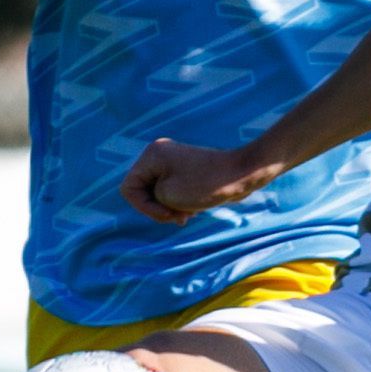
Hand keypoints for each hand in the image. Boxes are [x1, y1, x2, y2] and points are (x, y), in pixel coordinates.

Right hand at [121, 136, 274, 225]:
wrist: (241, 175)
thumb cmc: (205, 184)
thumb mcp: (168, 195)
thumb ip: (151, 198)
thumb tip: (156, 198)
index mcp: (151, 155)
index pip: (129, 188)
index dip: (143, 206)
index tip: (166, 213)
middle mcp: (159, 155)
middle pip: (143, 191)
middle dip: (158, 208)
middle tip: (178, 216)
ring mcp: (173, 163)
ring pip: (158, 194)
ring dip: (170, 208)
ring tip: (188, 214)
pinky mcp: (185, 172)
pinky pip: (171, 192)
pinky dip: (179, 204)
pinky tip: (193, 210)